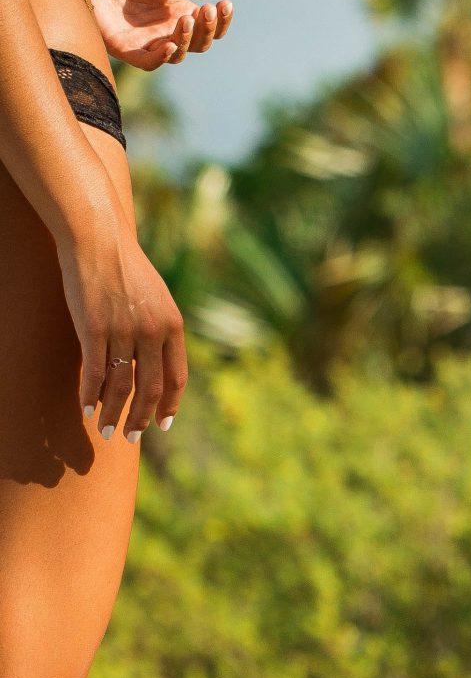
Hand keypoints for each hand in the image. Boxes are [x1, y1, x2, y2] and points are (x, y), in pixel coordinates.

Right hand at [57, 219, 185, 438]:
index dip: (170, 405)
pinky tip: (87, 410)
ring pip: (122, 385)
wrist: (100, 239)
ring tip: (107, 432)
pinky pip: (96, 371)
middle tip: (132, 438)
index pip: (176, 378)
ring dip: (115, 413)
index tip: (162, 424)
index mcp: (174, 327)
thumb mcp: (158, 300)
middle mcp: (153, 332)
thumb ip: (162, 331)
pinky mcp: (94, 328)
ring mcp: (124, 331)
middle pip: (151, 388)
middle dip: (141, 418)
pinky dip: (91, 395)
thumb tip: (157, 363)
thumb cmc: (127, 269)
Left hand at [85, 0, 230, 70]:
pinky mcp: (126, 50)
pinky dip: (161, 57)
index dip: (222, 20)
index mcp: (178, 14)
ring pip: (178, 54)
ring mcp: (148, 42)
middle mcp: (167, 31)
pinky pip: (149, 63)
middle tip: (206, 11)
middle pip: (200, 43)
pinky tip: (170, 44)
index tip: (225, 4)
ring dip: (187, 39)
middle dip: (207, 28)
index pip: (210, 28)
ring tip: (186, 19)